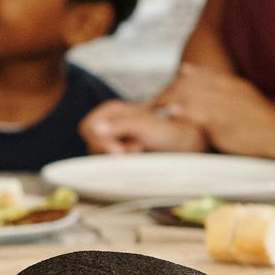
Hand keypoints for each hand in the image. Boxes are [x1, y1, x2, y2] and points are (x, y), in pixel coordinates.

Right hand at [79, 98, 208, 154]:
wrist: (187, 142)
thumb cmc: (168, 130)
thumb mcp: (144, 125)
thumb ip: (120, 125)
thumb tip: (96, 128)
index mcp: (112, 110)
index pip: (88, 126)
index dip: (99, 140)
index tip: (118, 150)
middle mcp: (111, 124)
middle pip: (92, 142)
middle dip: (110, 149)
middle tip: (134, 149)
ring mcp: (116, 139)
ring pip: (101, 155)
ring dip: (119, 156)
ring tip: (140, 150)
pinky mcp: (122, 153)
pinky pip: (111, 163)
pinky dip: (124, 162)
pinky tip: (139, 156)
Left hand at [158, 63, 274, 156]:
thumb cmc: (269, 124)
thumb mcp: (253, 101)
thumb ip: (238, 96)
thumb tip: (230, 98)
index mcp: (236, 86)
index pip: (210, 74)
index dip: (194, 73)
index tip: (182, 72)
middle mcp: (227, 92)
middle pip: (195, 82)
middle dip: (177, 86)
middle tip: (162, 93)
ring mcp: (223, 106)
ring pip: (192, 95)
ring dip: (174, 97)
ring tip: (158, 103)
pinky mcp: (221, 122)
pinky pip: (197, 114)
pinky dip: (183, 111)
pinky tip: (171, 112)